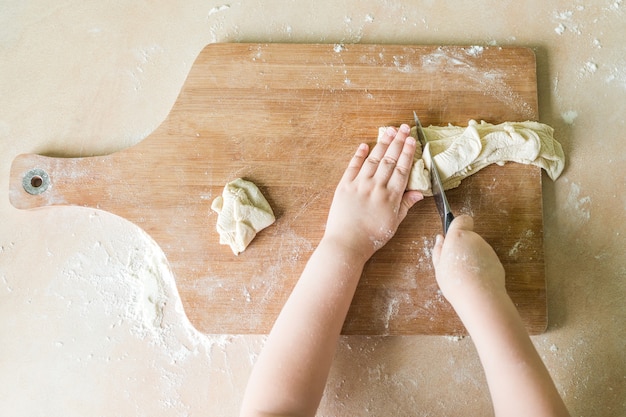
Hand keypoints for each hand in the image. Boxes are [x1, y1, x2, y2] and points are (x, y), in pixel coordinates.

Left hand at [323, 124, 422, 259]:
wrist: (347, 243)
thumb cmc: (372, 237)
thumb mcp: (394, 223)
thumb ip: (406, 205)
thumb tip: (419, 193)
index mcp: (391, 197)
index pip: (402, 169)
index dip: (407, 153)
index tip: (412, 140)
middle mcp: (376, 187)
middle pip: (389, 159)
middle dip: (398, 142)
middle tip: (404, 128)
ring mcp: (359, 185)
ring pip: (373, 159)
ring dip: (382, 143)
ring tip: (389, 131)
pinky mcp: (344, 186)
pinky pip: (353, 166)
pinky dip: (359, 155)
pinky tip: (365, 145)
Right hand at [431, 215, 506, 312]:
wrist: (479, 297)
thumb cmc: (455, 282)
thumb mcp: (438, 266)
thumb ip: (439, 250)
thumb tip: (440, 238)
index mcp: (458, 236)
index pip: (462, 219)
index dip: (458, 226)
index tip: (453, 237)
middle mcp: (475, 239)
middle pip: (468, 237)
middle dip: (462, 247)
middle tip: (454, 264)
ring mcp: (487, 249)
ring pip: (477, 249)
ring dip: (471, 258)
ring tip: (465, 274)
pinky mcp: (496, 260)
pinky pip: (484, 259)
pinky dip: (480, 266)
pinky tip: (475, 279)